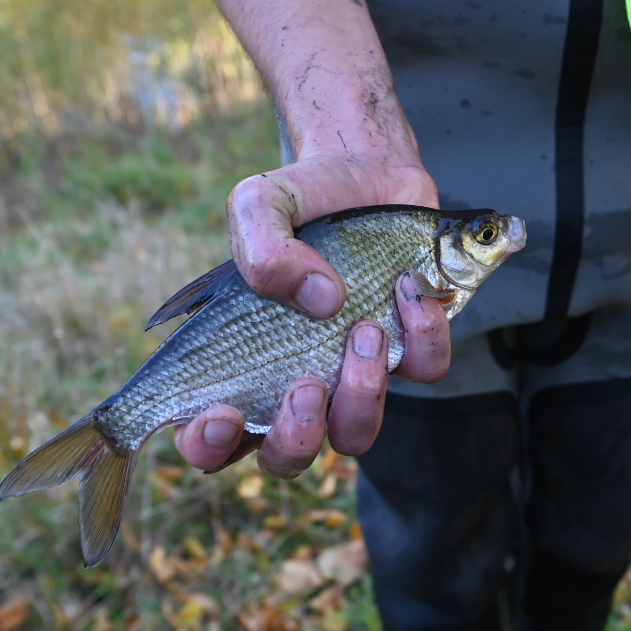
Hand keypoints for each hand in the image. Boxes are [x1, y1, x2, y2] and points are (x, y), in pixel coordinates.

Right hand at [173, 152, 450, 476]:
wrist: (367, 171)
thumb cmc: (300, 199)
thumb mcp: (259, 203)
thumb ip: (263, 248)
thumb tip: (319, 300)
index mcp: (240, 365)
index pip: (209, 439)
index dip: (208, 445)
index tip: (221, 414)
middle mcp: (295, 383)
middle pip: (286, 458)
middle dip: (297, 437)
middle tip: (305, 385)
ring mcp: (353, 374)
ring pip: (356, 434)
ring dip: (361, 395)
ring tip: (365, 330)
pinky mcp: (410, 350)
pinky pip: (423, 371)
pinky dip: (423, 334)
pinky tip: (409, 286)